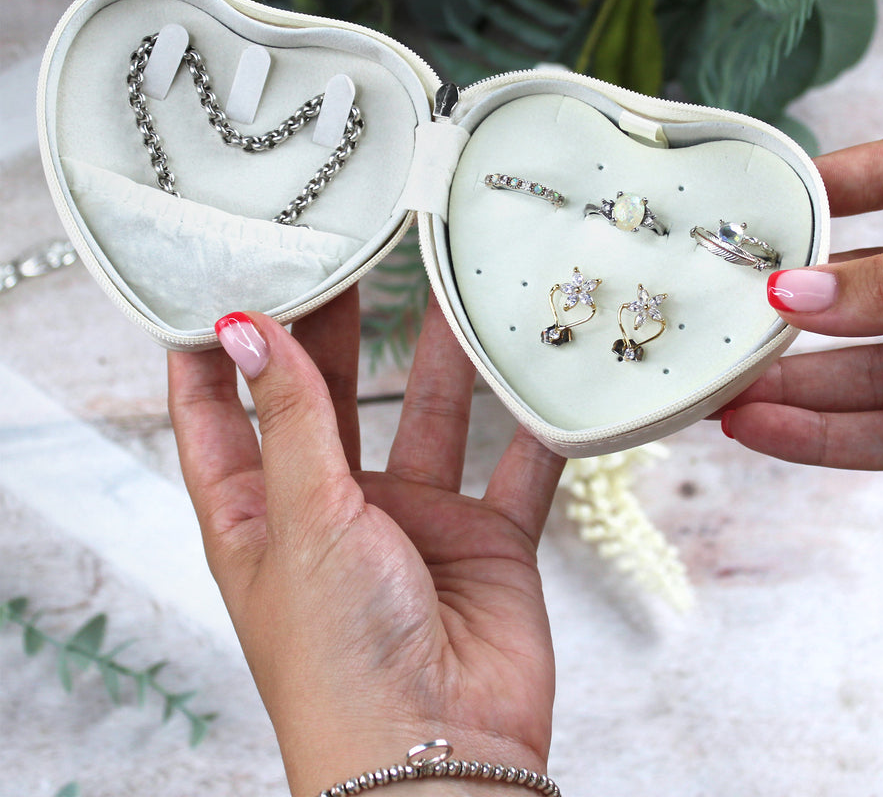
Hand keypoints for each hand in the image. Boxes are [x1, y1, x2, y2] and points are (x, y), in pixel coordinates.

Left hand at [168, 287, 564, 794]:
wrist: (440, 757)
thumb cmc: (339, 666)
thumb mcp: (303, 523)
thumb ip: (292, 420)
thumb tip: (247, 330)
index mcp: (263, 516)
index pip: (222, 414)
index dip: (219, 349)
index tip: (229, 275)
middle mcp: (336, 513)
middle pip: (332, 399)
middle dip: (340, 330)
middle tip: (353, 253)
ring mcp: (415, 526)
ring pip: (434, 419)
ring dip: (445, 359)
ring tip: (452, 282)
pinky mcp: (486, 543)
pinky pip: (518, 469)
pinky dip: (536, 428)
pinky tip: (546, 373)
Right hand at [721, 138, 882, 498]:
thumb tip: (797, 288)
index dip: (839, 184)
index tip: (769, 205)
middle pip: (872, 287)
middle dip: (798, 306)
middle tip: (728, 316)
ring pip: (871, 371)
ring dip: (796, 384)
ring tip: (724, 390)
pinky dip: (826, 436)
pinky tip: (766, 429)